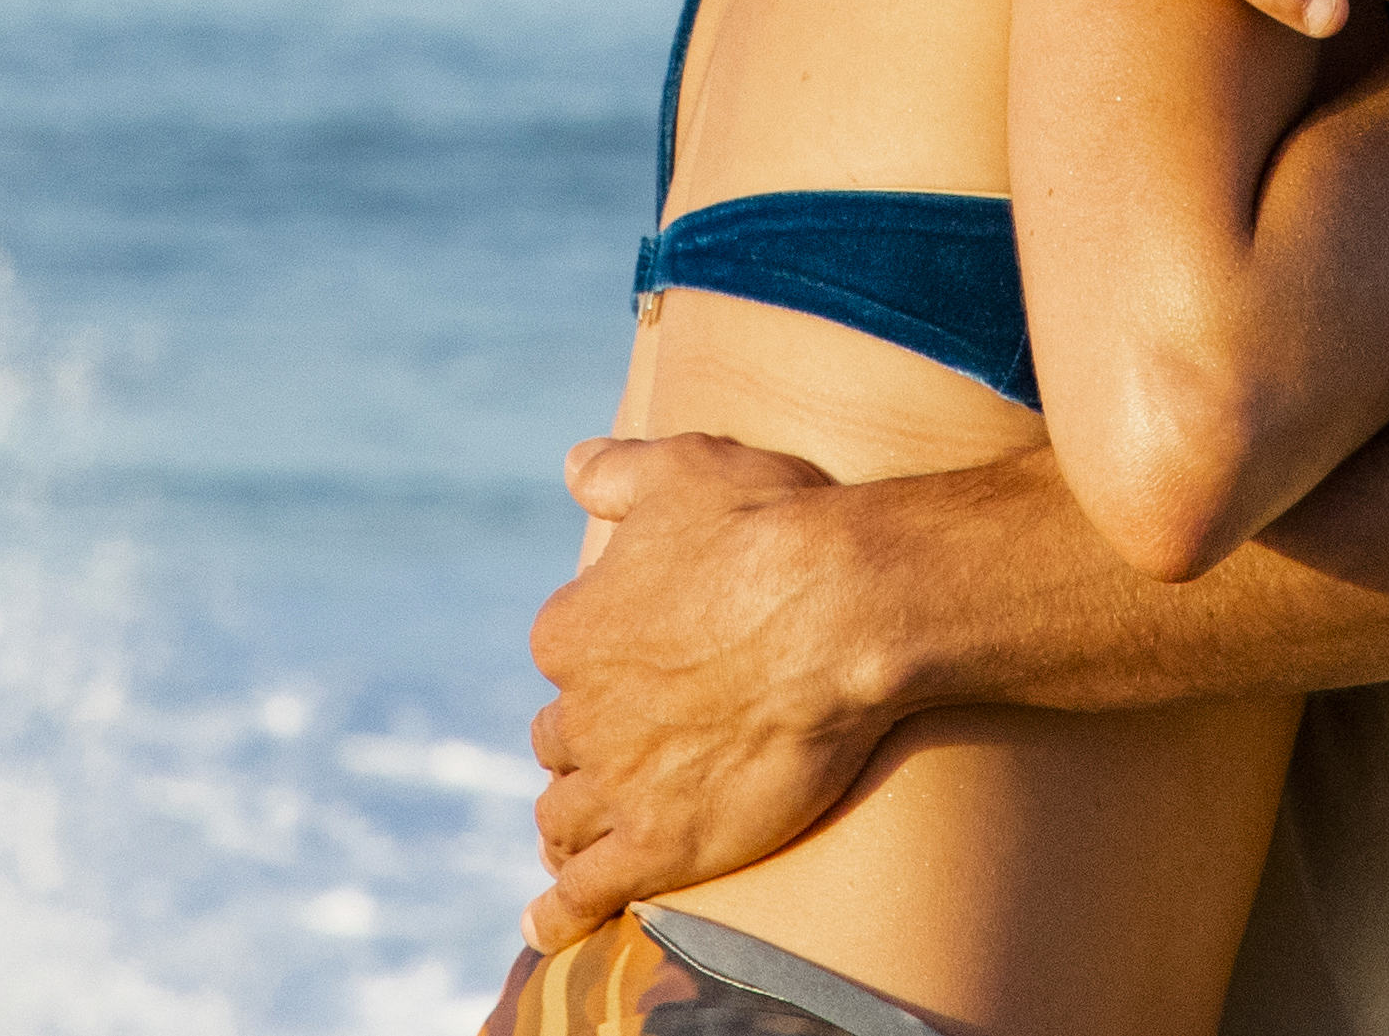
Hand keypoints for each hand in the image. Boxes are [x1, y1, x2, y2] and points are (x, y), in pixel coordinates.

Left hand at [521, 433, 902, 943]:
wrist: (842, 607)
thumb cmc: (772, 527)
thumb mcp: (685, 468)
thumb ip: (619, 470)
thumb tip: (573, 466)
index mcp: (572, 628)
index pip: (564, 661)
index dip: (600, 668)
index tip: (637, 669)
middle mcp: (579, 710)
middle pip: (563, 743)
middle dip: (588, 747)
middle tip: (632, 751)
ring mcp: (618, 783)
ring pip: (565, 817)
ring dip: (573, 824)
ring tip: (583, 840)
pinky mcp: (660, 845)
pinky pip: (586, 892)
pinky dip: (559, 912)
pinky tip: (546, 923)